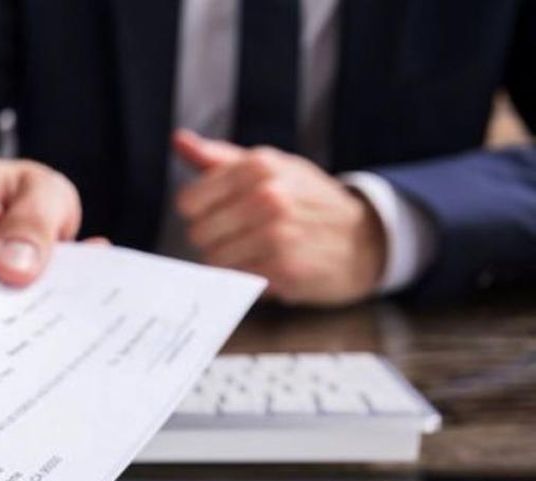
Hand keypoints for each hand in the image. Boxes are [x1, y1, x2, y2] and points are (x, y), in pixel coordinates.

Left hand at [174, 129, 386, 305]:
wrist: (363, 238)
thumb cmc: (307, 200)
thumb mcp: (270, 167)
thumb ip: (219, 158)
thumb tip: (179, 140)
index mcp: (258, 165)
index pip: (189, 202)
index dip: (200, 213)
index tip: (220, 213)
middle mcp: (267, 195)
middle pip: (198, 232)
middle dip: (214, 238)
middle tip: (243, 234)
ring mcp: (276, 231)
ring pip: (214, 258)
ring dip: (230, 260)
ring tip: (257, 250)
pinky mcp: (283, 266)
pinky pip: (237, 277)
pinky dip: (249, 275)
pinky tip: (271, 264)